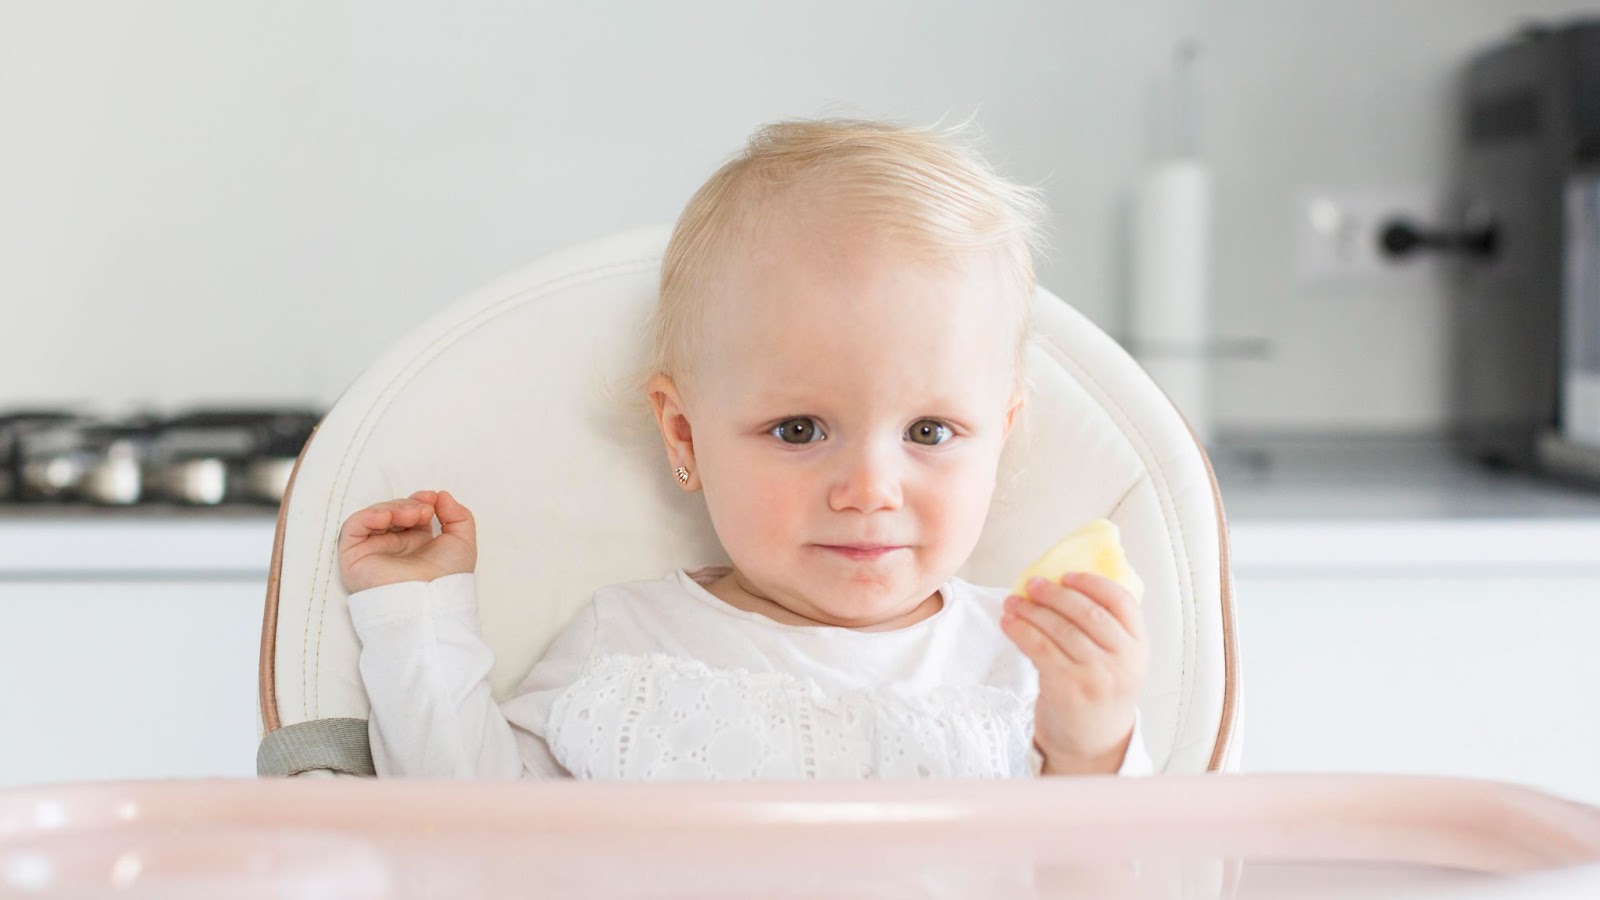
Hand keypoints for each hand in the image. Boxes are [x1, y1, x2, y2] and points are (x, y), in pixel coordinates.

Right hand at [337, 490, 476, 593]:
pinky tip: (386, 518)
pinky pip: (353, 528)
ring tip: (412, 515)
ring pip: (374, 517)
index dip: (418, 500)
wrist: (429, 602)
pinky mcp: (354, 557)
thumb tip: (441, 495)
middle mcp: (393, 547)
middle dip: (408, 504)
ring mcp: (373, 551)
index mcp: (415, 544)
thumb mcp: (462, 542)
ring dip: (393, 508)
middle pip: (392, 511)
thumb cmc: (447, 579)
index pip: (409, 512)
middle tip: (424, 510)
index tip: (431, 498)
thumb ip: (458, 514)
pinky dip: (369, 516)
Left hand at [1000, 571, 1147, 774]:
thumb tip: (1063, 584)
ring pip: (1059, 629)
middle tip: (1033, 584)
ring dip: (1031, 610)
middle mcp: (1123, 661)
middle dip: (1055, 593)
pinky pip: (1039, 648)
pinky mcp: (1068, 688)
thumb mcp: (1118, 661)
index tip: (1067, 575)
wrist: (1093, 743)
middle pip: (1086, 612)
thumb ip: (1106, 629)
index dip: (1093, 583)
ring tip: (1013, 602)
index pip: (1122, 602)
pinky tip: (1009, 623)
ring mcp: (1096, 676)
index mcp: (1139, 647)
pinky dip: (1020, 631)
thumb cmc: (1100, 693)